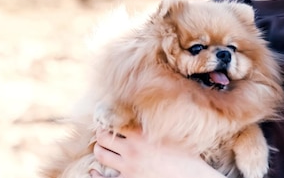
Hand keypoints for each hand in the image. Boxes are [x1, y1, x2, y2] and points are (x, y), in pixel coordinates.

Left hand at [91, 127, 224, 177]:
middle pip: (103, 138)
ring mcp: (128, 167)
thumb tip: (152, 113)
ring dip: (99, 151)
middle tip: (103, 135)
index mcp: (142, 135)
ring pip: (101, 155)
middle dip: (101, 136)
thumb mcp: (172, 135)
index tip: (109, 122)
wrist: (190, 177)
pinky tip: (93, 171)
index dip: (110, 122)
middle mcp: (132, 149)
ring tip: (101, 149)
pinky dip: (95, 174)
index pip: (116, 123)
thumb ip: (157, 126)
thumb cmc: (186, 157)